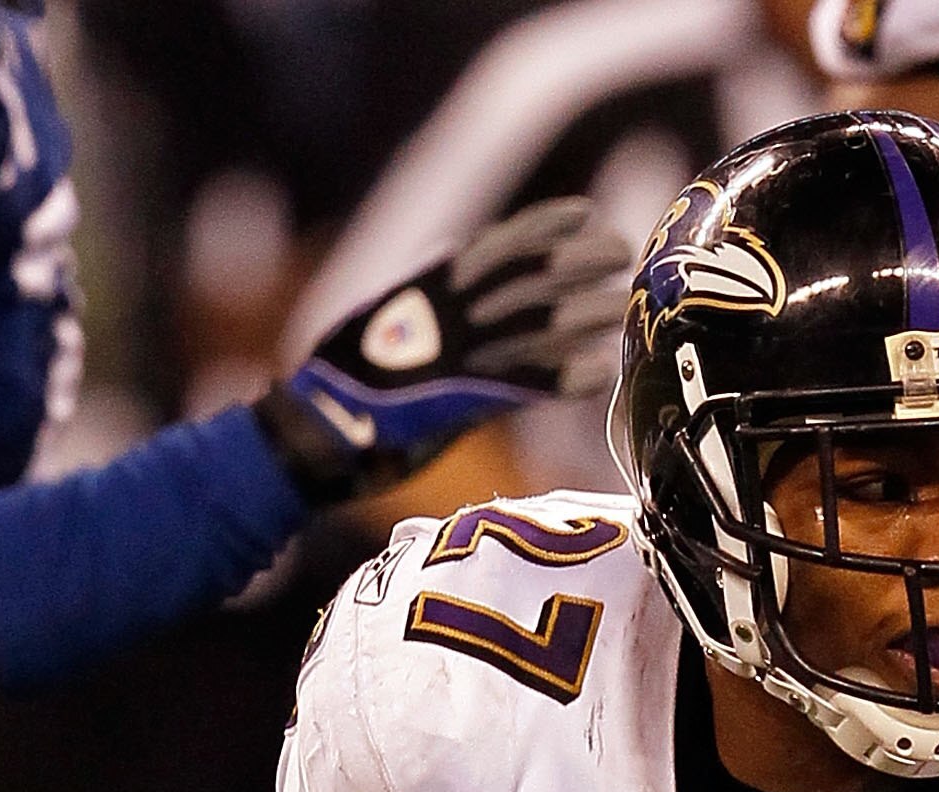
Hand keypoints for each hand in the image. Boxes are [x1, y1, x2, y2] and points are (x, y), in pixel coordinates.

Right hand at [256, 197, 634, 503]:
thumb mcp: (387, 317)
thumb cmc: (350, 381)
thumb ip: (427, 288)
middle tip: (622, 252)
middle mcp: (445, 315)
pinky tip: (600, 374)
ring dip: (582, 316)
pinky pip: (522, 388)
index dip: (541, 227)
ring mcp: (454, 358)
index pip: (495, 245)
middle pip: (524, 279)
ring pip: (533, 327)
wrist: (316, 431)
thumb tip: (455, 255)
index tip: (583, 213)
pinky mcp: (458, 405)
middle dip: (576, 262)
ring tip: (621, 307)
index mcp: (427, 288)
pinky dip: (562, 380)